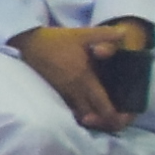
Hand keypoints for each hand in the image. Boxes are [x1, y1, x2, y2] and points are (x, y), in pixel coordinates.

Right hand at [12, 24, 132, 133]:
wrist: (29, 44)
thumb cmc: (56, 40)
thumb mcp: (82, 34)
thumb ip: (104, 34)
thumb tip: (124, 33)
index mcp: (84, 78)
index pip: (102, 105)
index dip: (114, 116)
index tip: (124, 117)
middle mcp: (74, 90)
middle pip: (92, 116)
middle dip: (105, 121)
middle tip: (116, 119)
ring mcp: (64, 94)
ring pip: (81, 114)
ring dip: (92, 117)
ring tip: (102, 116)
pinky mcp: (56, 93)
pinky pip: (71, 109)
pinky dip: (81, 112)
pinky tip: (87, 108)